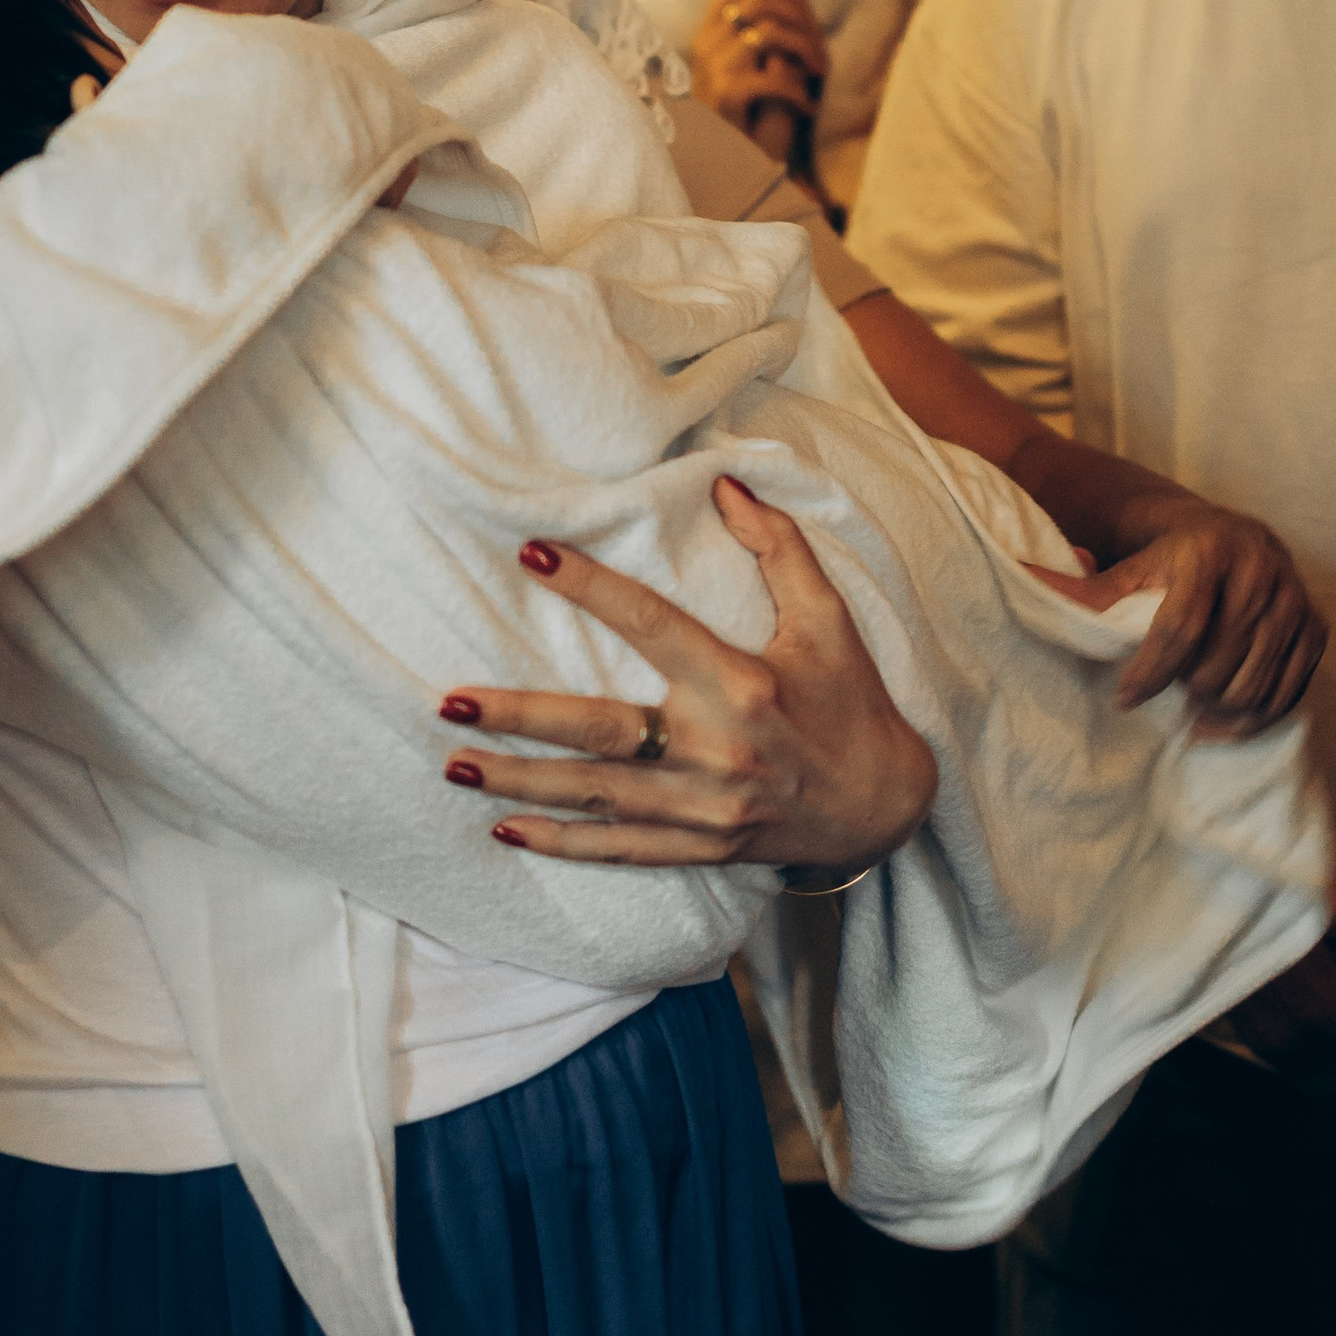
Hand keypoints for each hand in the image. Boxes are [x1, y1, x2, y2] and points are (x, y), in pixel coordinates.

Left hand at [435, 475, 935, 871]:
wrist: (886, 808)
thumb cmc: (851, 702)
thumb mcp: (828, 619)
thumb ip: (780, 549)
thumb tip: (726, 484)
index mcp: (743, 683)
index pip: (651, 623)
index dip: (590, 585)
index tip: (531, 552)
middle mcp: (719, 750)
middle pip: (601, 731)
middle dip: (520, 718)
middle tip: (450, 704)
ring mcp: (706, 809)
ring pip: (596, 795)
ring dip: (521, 781)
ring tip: (454, 764)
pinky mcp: (702, 848)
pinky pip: (620, 851)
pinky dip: (562, 843)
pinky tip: (505, 829)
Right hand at [688, 0, 828, 149]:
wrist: (738, 172)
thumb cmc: (757, 120)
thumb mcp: (764, 67)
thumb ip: (771, 34)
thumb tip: (797, 0)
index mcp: (707, 36)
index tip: (805, 16)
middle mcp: (704, 46)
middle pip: (757, 3)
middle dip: (799, 21)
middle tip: (820, 54)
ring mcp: (711, 69)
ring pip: (767, 33)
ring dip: (804, 52)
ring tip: (818, 75)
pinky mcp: (724, 95)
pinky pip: (773, 76)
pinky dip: (798, 92)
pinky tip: (807, 108)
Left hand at [1039, 505, 1324, 737]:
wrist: (1226, 537)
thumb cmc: (1162, 564)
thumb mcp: (1120, 573)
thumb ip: (1074, 588)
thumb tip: (1012, 579)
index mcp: (1207, 550)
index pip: (1180, 627)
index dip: (1151, 672)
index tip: (1124, 698)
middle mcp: (1259, 568)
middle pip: (1218, 663)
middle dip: (1185, 690)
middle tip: (1166, 697)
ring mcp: (1294, 598)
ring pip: (1254, 683)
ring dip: (1218, 708)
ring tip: (1190, 709)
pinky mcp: (1316, 625)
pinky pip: (1291, 690)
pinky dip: (1257, 717)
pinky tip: (1221, 724)